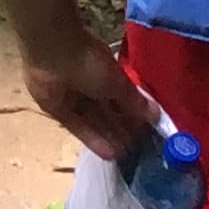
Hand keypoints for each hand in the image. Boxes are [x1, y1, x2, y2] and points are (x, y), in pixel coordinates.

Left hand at [23, 31, 160, 162]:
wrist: (53, 52)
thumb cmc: (90, 61)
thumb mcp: (118, 82)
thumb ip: (135, 101)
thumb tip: (156, 115)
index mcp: (103, 71)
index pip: (120, 98)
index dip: (133, 116)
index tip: (146, 133)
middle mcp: (87, 84)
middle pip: (106, 112)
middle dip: (121, 130)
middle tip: (136, 150)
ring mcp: (70, 96)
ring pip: (92, 121)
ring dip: (108, 137)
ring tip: (126, 155)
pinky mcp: (55, 108)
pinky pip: (76, 126)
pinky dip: (92, 139)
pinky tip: (109, 154)